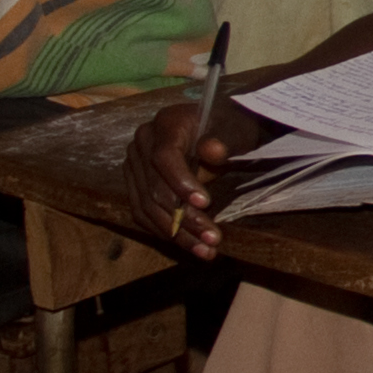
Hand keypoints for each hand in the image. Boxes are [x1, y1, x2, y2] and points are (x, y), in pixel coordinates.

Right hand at [126, 94, 250, 260]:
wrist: (220, 129)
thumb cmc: (231, 127)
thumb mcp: (237, 128)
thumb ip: (226, 139)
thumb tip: (212, 151)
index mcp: (166, 123)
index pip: (164, 157)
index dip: (181, 182)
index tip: (205, 203)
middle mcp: (143, 142)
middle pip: (154, 187)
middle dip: (184, 218)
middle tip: (212, 239)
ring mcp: (135, 164)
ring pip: (146, 206)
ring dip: (176, 233)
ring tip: (205, 250)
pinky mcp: (135, 183)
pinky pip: (142, 213)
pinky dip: (164, 231)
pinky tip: (189, 244)